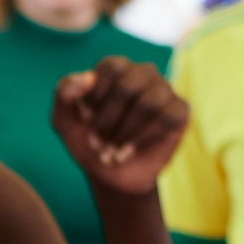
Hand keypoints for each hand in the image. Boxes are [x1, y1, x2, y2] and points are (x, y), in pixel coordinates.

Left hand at [52, 56, 190, 198]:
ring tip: (110, 154)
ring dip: (124, 134)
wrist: (111, 175)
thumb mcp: (64, 121)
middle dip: (107, 121)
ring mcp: (164, 91)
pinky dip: (142, 139)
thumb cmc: (89, 141)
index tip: (85, 120)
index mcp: (116, 68)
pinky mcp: (180, 111)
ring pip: (149, 103)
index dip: (95, 97)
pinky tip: (128, 152)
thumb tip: (86, 77)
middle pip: (128, 86)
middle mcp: (142, 73)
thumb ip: (64, 93)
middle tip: (96, 145)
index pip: (111, 67)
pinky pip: (167, 117)